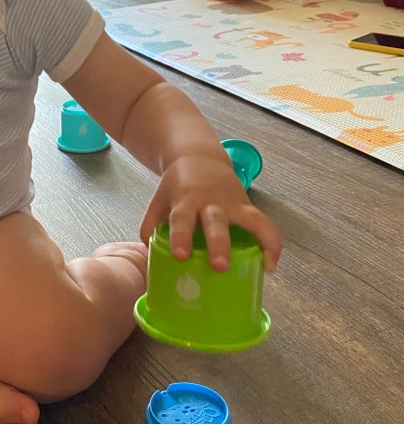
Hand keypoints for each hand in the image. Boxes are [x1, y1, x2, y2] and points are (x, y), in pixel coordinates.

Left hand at [140, 154, 281, 271]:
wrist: (199, 158)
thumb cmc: (178, 187)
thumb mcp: (159, 201)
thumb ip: (151, 225)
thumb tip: (150, 256)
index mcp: (185, 200)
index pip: (181, 219)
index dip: (181, 237)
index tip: (181, 256)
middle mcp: (211, 202)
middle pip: (216, 222)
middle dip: (219, 243)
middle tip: (220, 266)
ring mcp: (232, 203)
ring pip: (249, 219)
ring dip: (258, 240)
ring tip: (265, 265)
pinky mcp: (248, 206)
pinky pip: (265, 224)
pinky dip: (272, 242)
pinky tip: (272, 264)